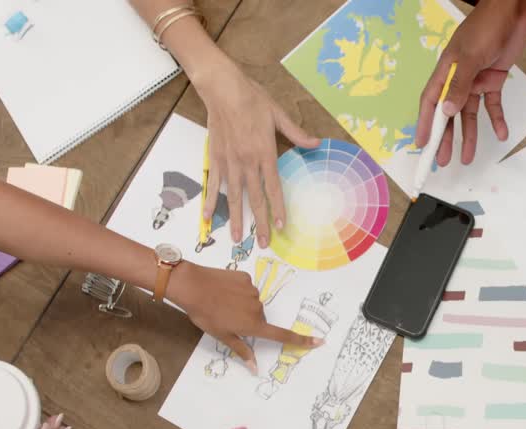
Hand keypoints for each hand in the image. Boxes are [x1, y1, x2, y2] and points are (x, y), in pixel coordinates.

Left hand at [170, 262, 323, 372]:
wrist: (192, 285)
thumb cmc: (205, 314)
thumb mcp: (221, 335)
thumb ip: (241, 350)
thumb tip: (255, 368)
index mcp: (253, 325)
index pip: (282, 335)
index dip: (301, 340)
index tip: (319, 341)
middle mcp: (257, 308)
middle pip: (260, 317)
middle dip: (248, 319)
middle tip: (227, 317)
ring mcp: (252, 291)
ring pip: (252, 302)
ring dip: (241, 304)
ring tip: (221, 302)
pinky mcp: (245, 277)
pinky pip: (246, 287)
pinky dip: (237, 290)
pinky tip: (223, 290)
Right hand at [193, 56, 318, 247]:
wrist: (222, 88)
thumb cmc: (252, 98)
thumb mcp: (278, 114)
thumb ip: (296, 133)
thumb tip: (316, 143)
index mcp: (265, 153)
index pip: (273, 188)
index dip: (278, 209)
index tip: (282, 226)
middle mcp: (247, 162)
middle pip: (255, 199)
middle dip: (260, 223)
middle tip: (264, 243)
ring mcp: (229, 162)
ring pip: (234, 197)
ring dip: (236, 219)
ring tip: (238, 238)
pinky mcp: (215, 157)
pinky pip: (214, 183)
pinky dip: (210, 200)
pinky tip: (208, 217)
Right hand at [416, 0, 525, 165]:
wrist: (512, 11)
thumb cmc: (486, 27)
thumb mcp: (470, 56)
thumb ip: (459, 85)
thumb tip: (447, 111)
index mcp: (445, 70)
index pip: (430, 102)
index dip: (425, 124)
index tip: (423, 145)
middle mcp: (458, 78)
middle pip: (448, 113)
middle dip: (446, 137)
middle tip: (443, 160)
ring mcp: (476, 80)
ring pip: (469, 113)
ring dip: (468, 135)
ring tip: (466, 157)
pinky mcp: (493, 80)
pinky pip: (492, 105)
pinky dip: (496, 119)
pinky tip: (500, 134)